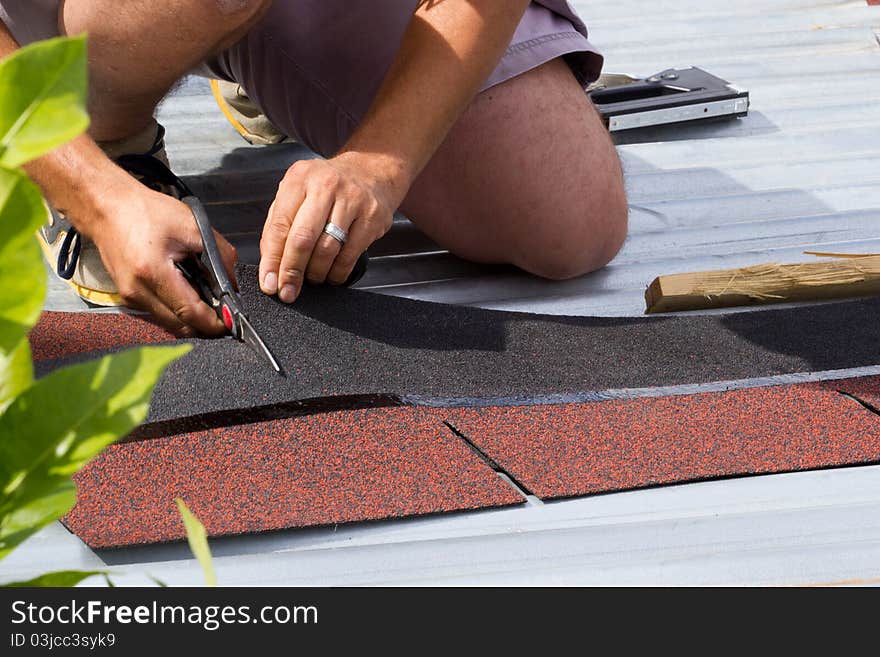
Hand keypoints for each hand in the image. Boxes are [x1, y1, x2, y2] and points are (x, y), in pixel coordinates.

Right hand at [90, 186, 237, 336]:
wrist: (106, 207)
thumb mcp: (192, 226)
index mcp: (152, 272)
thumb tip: (234, 283)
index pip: (190, 313)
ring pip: (169, 323)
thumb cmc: (143, 211)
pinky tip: (185, 291)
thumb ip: (220, 255)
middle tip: (223, 311)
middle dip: (205, 323)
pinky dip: (176, 309)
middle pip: (180, 326)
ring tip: (205, 298)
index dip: (214, 323)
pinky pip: (159, 313)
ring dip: (190, 317)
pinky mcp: (128, 296)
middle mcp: (136, 291)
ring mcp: (129, 296)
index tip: (230, 323)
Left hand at [258, 154, 399, 302]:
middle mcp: (325, 186)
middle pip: (303, 238)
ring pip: (328, 249)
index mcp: (299, 178)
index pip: (279, 225)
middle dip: (292, 271)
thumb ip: (280, 223)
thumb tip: (270, 264)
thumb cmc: (328, 187)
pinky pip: (350, 254)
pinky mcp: (372, 217)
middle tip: (288, 291)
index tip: (269, 283)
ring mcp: (352, 200)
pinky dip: (338, 272)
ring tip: (312, 279)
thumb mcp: (297, 192)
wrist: (371, 171)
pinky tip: (332, 275)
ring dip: (316, 273)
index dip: (272, 260)